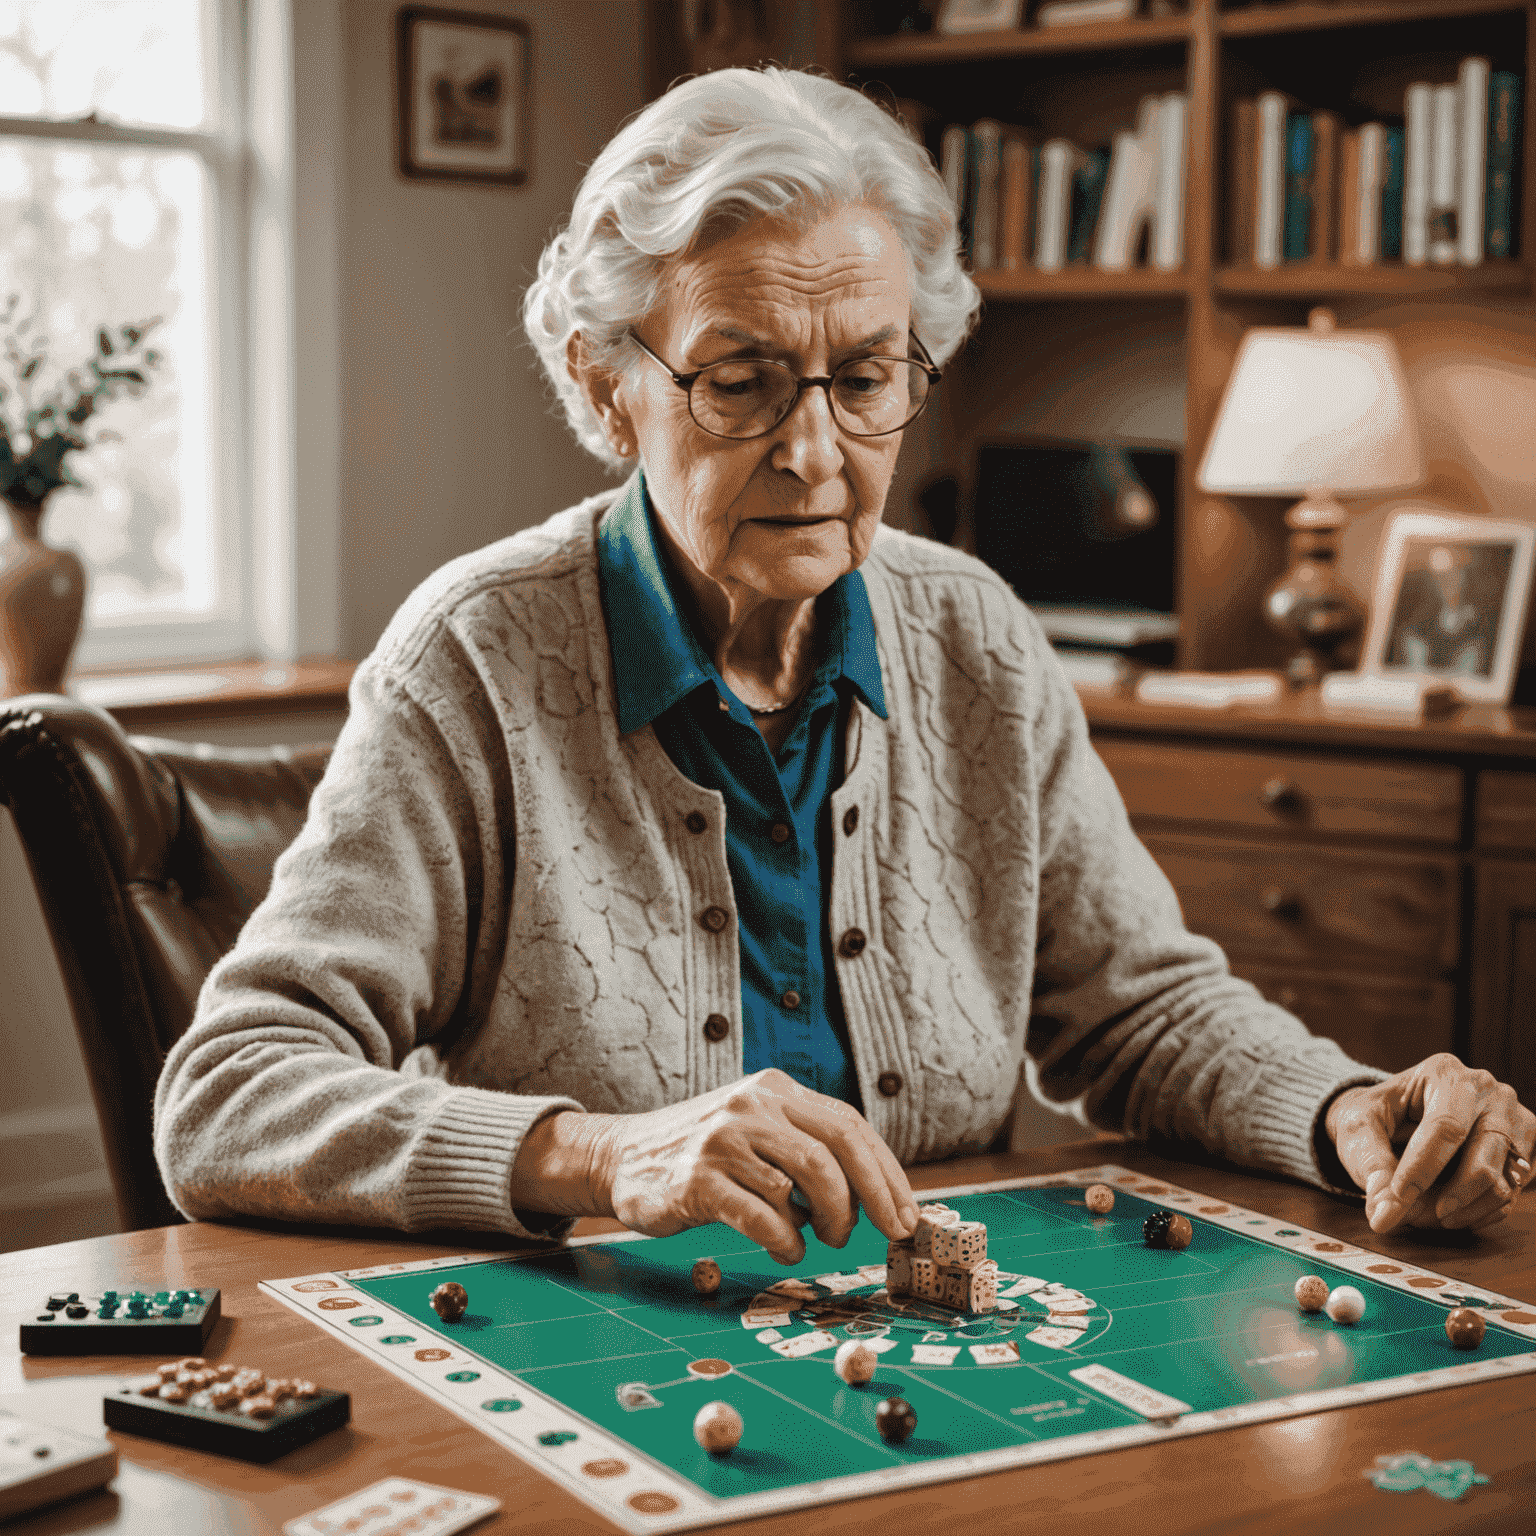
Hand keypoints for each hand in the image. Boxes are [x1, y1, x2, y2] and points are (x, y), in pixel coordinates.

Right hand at [582, 1069, 918, 1263]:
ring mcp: (724, 1141)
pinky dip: (787, 1241)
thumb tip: (876, 1194)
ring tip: (821, 1237)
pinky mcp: (698, 1180)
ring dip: (827, 1220)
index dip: (886, 1171)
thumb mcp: (758, 1131)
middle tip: (889, 1232)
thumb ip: (807, 1148)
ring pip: (806, 1179)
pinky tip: (786, 1249)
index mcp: (774, 1091)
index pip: (848, 1124)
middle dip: (874, 1195)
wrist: (622, 1157)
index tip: (907, 1213)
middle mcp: (752, 1106)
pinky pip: (764, 1216)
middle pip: (835, 1148)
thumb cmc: (704, 1155)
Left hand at [1325, 1054, 1534, 1233]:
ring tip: (1435, 1215)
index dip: (1423, 1167)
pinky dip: (1483, 1211)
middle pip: (1484, 1155)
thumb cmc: (1378, 1114)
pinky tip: (1455, 1213)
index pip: (1444, 1126)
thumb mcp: (1359, 1126)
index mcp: (1445, 1074)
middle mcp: (1488, 1092)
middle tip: (1419, 1216)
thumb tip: (1383, 1214)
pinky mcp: (1523, 1151)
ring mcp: (1513, 1121)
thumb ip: (1370, 1165)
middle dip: (1453, 1193)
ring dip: (1468, 1208)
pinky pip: (1512, 1192)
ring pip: (1503, 1179)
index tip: (1400, 1197)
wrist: (1399, 1114)